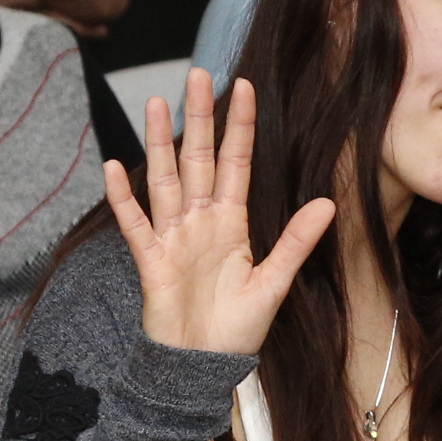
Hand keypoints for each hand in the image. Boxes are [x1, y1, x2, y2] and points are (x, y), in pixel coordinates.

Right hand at [102, 70, 336, 355]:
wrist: (203, 366)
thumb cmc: (237, 330)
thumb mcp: (273, 282)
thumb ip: (296, 241)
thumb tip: (328, 203)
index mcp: (231, 222)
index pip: (236, 162)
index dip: (240, 126)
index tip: (245, 87)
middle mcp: (200, 221)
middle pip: (198, 158)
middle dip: (199, 117)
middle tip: (198, 74)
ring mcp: (173, 237)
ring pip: (164, 179)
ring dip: (158, 143)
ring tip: (155, 103)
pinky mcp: (151, 260)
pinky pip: (135, 224)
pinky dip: (124, 198)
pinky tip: (113, 167)